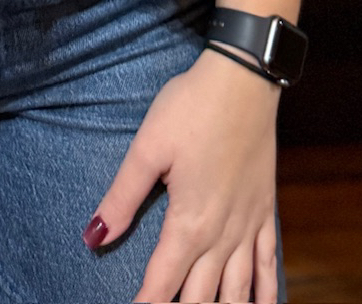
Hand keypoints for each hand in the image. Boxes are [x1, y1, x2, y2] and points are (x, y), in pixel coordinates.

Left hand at [90, 53, 279, 301]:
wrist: (244, 79)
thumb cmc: (192, 107)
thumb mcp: (148, 148)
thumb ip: (122, 198)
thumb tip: (93, 236)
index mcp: (190, 223)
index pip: (162, 283)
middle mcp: (222, 234)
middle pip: (202, 296)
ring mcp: (248, 225)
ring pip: (239, 290)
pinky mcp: (265, 210)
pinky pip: (268, 263)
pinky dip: (265, 291)